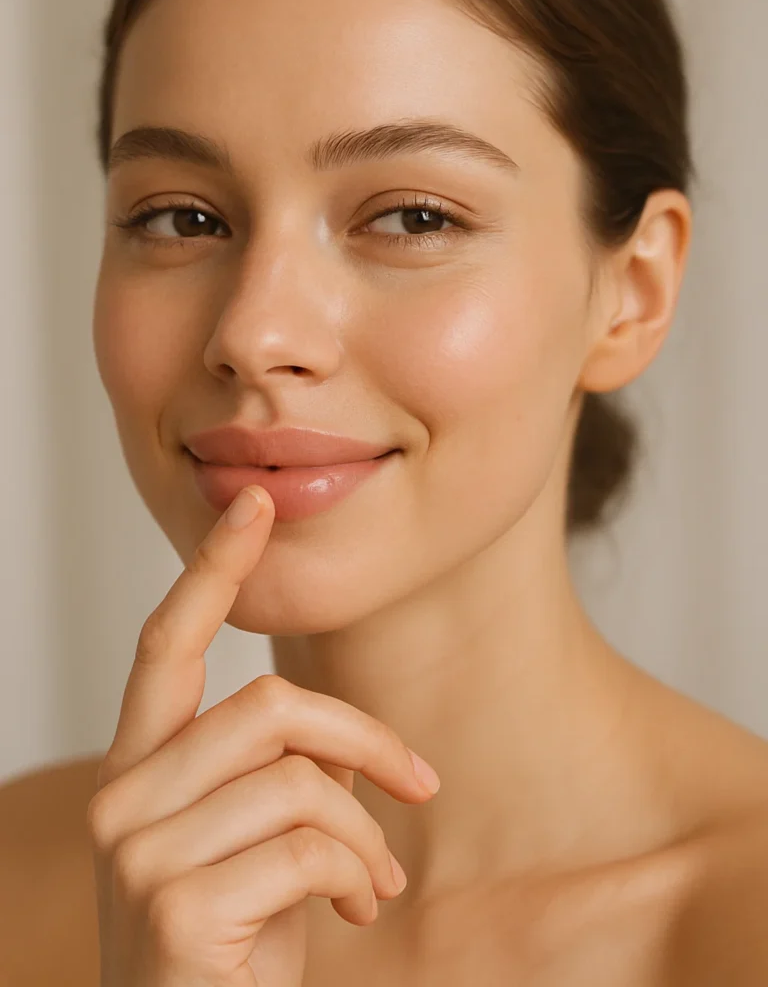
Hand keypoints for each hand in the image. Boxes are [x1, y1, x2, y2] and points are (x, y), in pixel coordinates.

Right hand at [87, 485, 439, 986]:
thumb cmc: (234, 954)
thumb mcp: (257, 848)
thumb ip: (281, 775)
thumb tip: (347, 743)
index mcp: (137, 772)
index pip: (166, 647)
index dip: (212, 570)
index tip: (255, 504)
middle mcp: (119, 801)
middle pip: (267, 705)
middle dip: (364, 736)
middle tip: (419, 784)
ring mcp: (139, 856)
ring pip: (299, 778)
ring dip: (365, 830)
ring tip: (376, 880)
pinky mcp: (179, 911)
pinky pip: (310, 845)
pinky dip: (357, 872)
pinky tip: (358, 913)